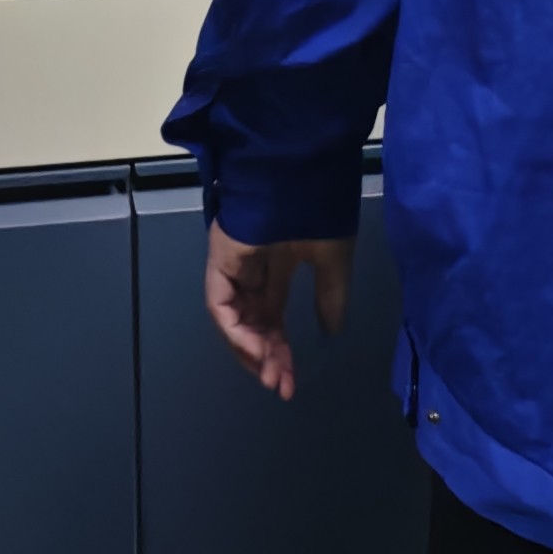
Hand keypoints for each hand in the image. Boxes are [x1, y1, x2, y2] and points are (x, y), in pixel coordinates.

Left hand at [204, 221, 352, 400]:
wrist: (302, 167)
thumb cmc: (320, 205)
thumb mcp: (332, 257)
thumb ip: (330, 294)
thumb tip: (332, 330)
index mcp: (278, 263)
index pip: (272, 317)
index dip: (280, 350)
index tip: (291, 381)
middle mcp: (252, 267)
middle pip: (252, 323)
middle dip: (266, 357)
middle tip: (280, 386)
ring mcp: (233, 262)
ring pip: (233, 317)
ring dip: (249, 349)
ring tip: (270, 374)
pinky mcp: (220, 256)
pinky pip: (220, 301)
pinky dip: (234, 329)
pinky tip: (255, 349)